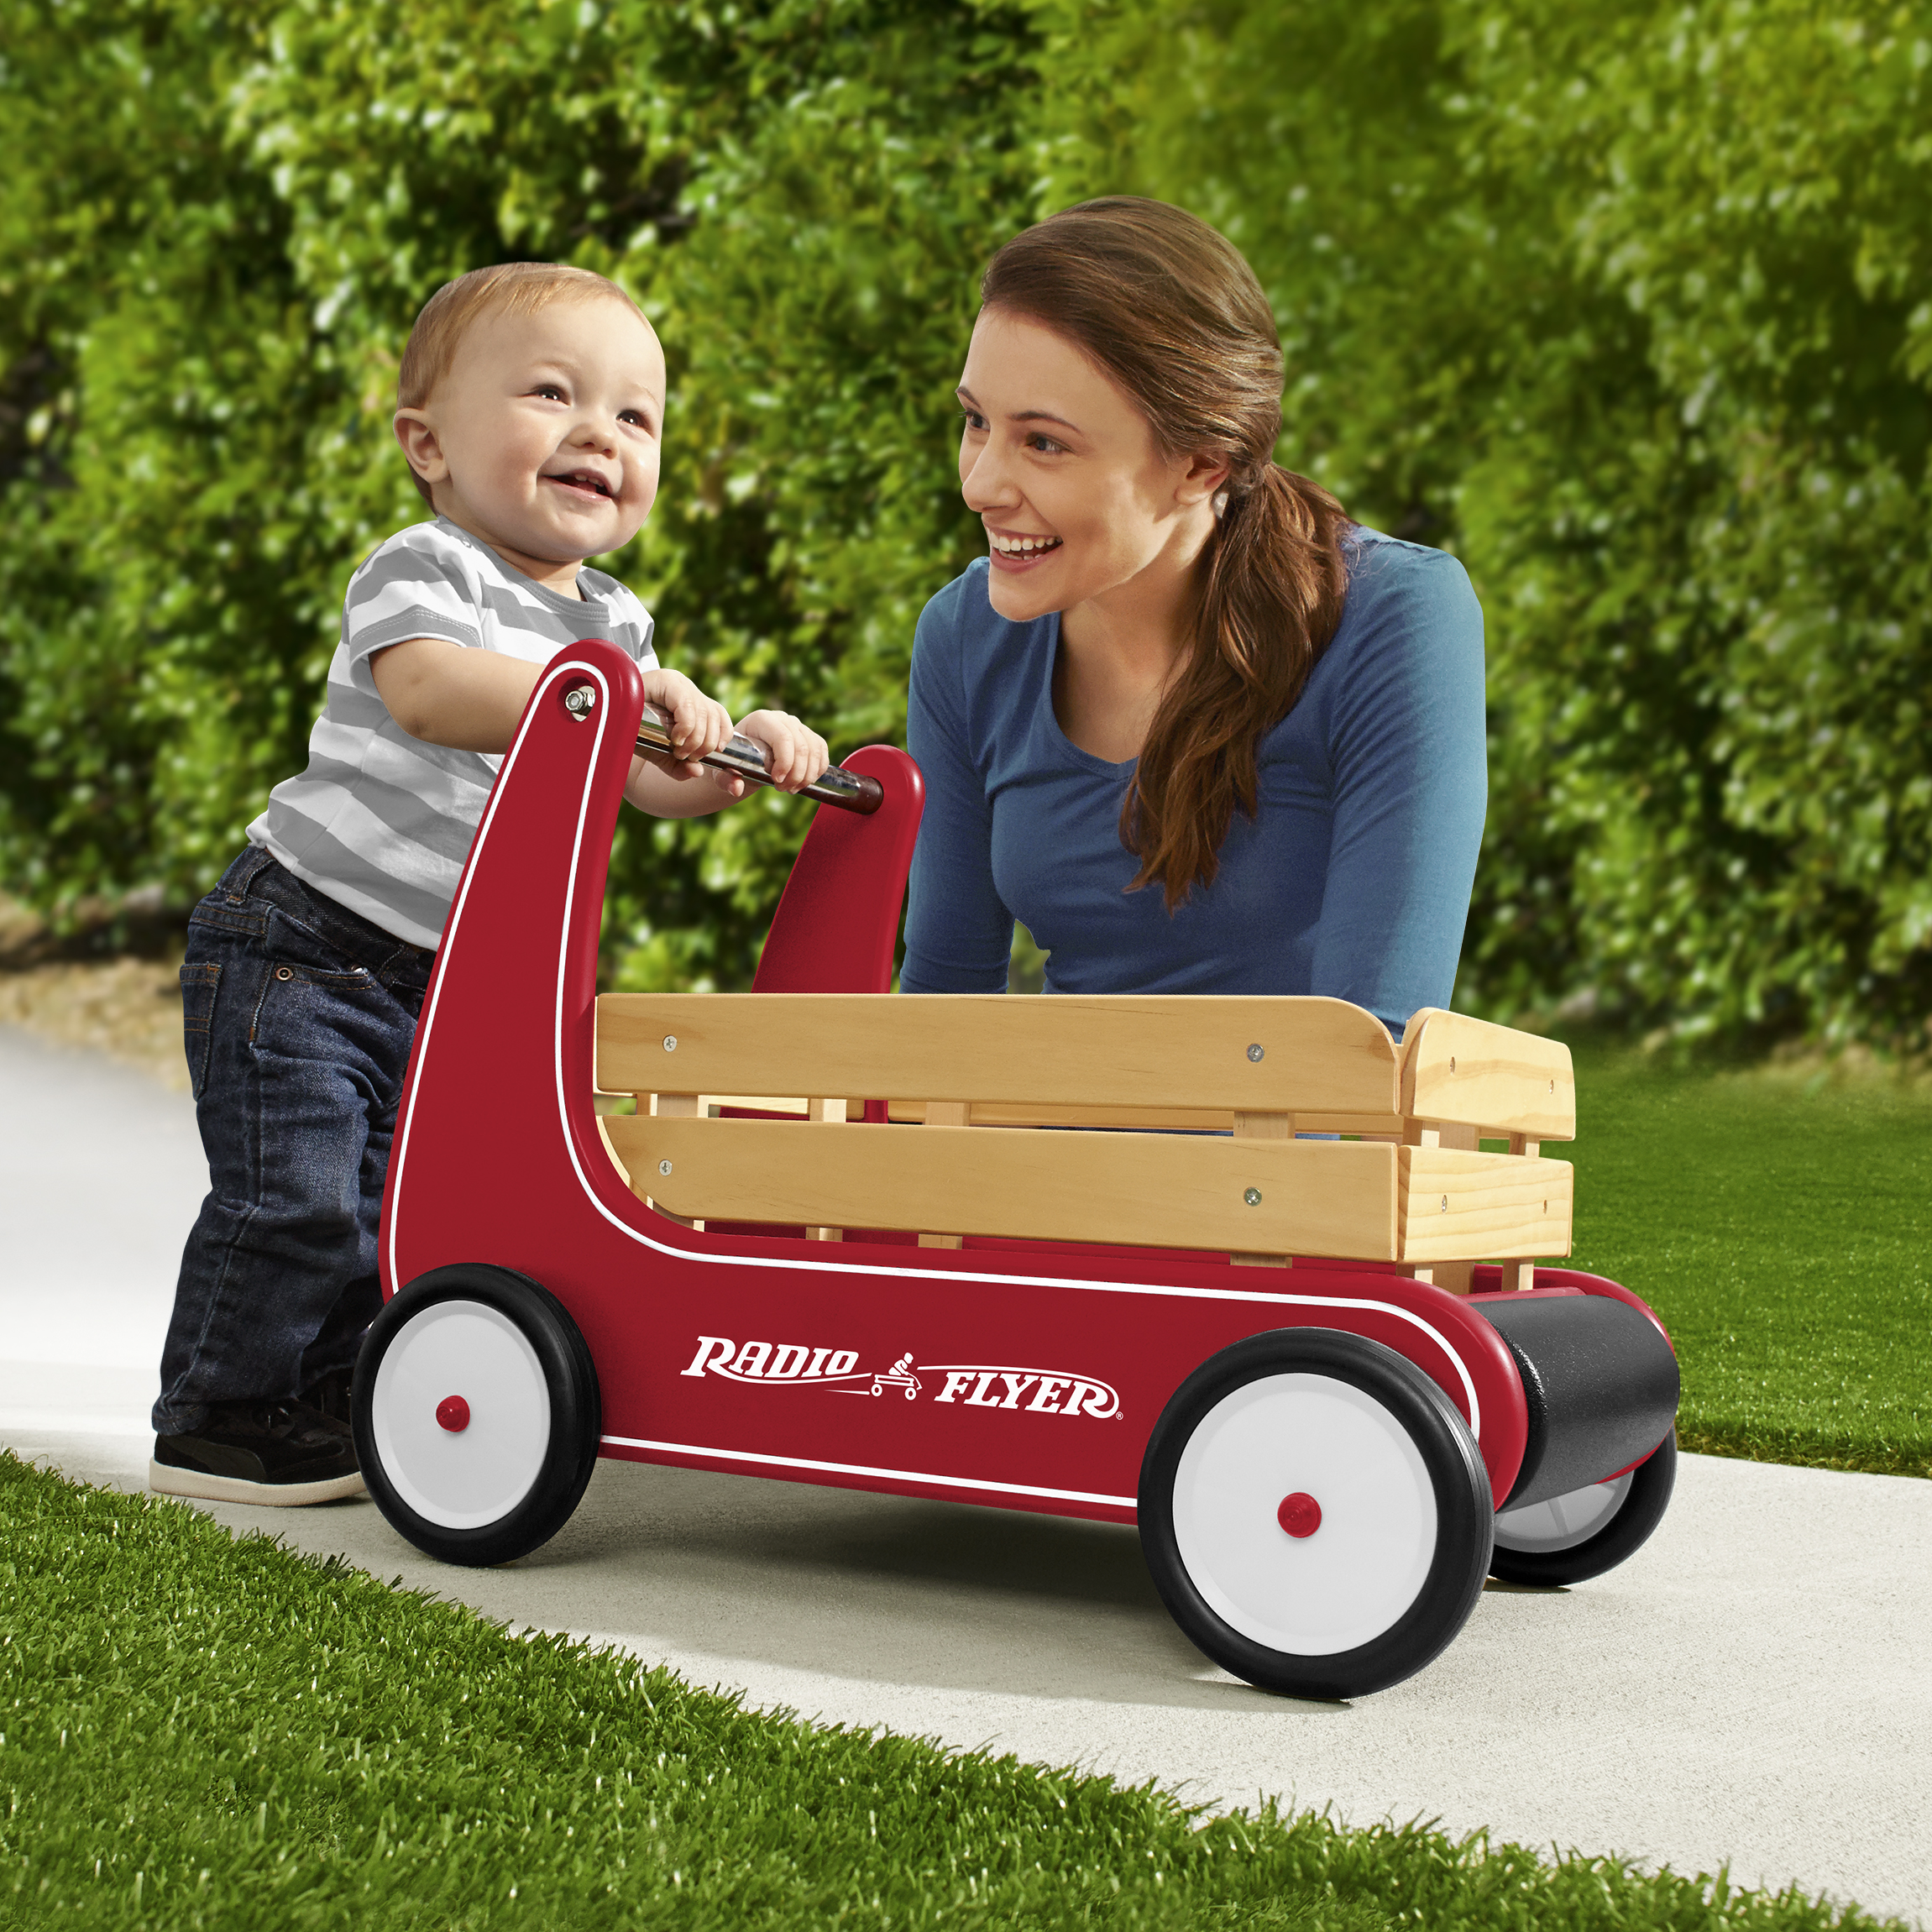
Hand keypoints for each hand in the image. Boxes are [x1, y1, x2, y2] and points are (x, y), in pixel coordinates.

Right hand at [637, 668, 733, 782]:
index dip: (721, 735)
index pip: (719, 714)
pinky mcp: (665, 681)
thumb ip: (679, 765)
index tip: (709, 753)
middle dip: (705, 744)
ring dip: (695, 740)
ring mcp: (676, 681)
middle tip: (687, 757)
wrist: (603, 718)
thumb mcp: (659, 753)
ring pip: (705, 713)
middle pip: (713, 715)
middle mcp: (684, 687)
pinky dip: (686, 728)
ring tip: (678, 752)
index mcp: (688, 699)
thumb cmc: (631, 732)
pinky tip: (675, 740)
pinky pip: (688, 707)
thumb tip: (697, 772)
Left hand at [729, 709, 830, 795]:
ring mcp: (798, 726)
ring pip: (815, 750)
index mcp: (760, 720)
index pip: (783, 737)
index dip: (785, 762)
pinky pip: (821, 751)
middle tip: (782, 789)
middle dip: (796, 774)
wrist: (744, 760)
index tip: (776, 782)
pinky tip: (803, 782)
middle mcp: (782, 719)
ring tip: (791, 789)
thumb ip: (726, 780)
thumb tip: (736, 788)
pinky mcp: (808, 736)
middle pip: (802, 746)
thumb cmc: (732, 764)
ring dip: (807, 775)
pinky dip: (817, 770)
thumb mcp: (723, 773)